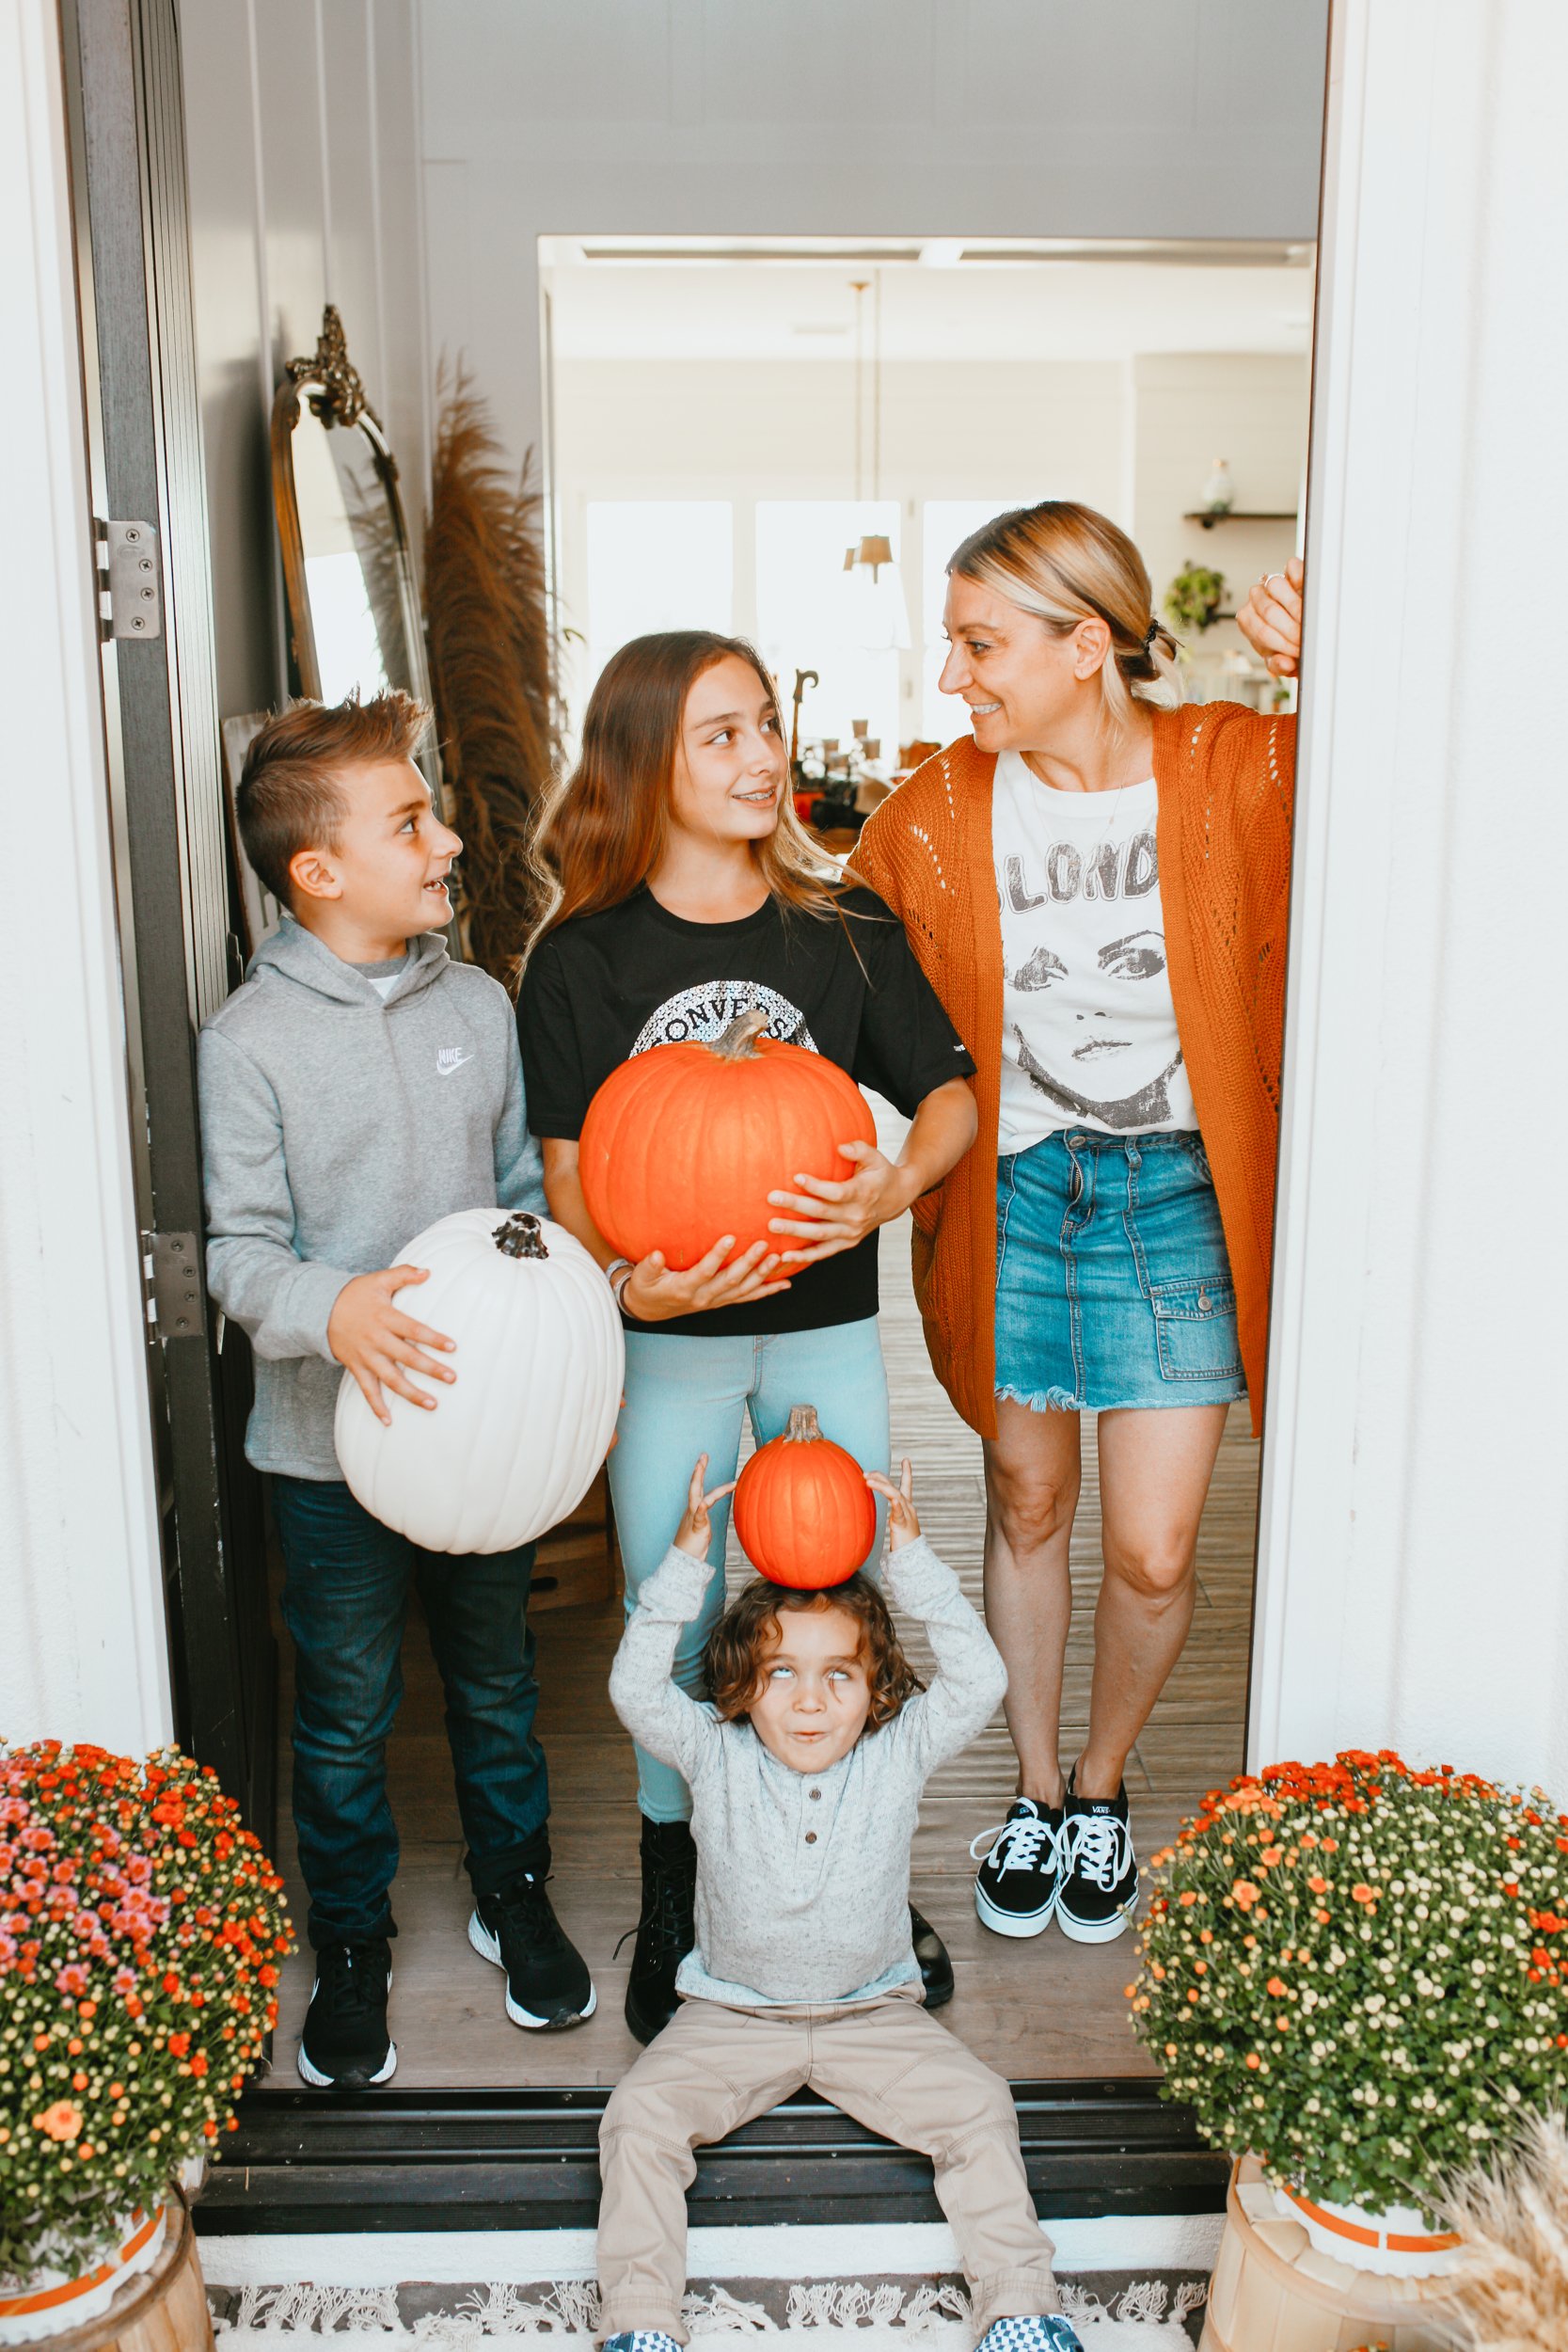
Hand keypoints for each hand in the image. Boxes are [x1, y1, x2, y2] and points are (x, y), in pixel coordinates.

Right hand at [328, 1265, 454, 1425]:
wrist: (321, 1310)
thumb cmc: (355, 1294)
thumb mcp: (378, 1280)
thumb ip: (403, 1275)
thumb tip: (428, 1272)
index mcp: (384, 1317)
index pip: (413, 1329)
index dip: (432, 1338)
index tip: (452, 1347)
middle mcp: (376, 1340)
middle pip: (406, 1357)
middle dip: (429, 1369)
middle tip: (451, 1378)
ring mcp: (366, 1356)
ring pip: (390, 1379)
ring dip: (411, 1393)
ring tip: (431, 1404)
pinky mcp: (356, 1368)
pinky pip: (367, 1391)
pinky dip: (376, 1407)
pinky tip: (389, 1422)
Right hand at [621, 1235, 790, 1322]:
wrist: (651, 1311)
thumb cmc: (646, 1288)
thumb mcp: (641, 1277)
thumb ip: (649, 1267)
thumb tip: (657, 1256)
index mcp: (684, 1288)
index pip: (704, 1271)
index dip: (717, 1256)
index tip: (729, 1237)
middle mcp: (704, 1298)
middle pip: (731, 1280)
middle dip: (748, 1262)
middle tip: (763, 1244)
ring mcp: (716, 1301)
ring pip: (744, 1290)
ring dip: (762, 1275)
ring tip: (778, 1258)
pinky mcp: (723, 1302)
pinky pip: (749, 1298)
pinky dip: (768, 1291)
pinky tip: (785, 1284)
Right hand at [674, 1453, 736, 1558]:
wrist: (683, 1562)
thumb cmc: (692, 1547)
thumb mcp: (702, 1528)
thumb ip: (704, 1518)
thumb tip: (708, 1510)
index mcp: (694, 1509)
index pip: (697, 1488)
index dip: (700, 1473)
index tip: (703, 1459)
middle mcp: (692, 1511)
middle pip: (695, 1487)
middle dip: (699, 1470)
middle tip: (703, 1455)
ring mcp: (694, 1518)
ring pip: (698, 1497)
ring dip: (705, 1486)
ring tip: (713, 1474)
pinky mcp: (697, 1527)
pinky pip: (699, 1515)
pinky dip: (702, 1507)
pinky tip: (703, 1502)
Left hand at [765, 1140, 916, 1264]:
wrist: (897, 1199)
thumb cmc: (880, 1173)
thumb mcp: (875, 1157)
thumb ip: (858, 1149)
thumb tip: (840, 1147)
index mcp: (863, 1193)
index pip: (837, 1192)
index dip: (816, 1187)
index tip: (796, 1177)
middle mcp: (857, 1215)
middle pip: (822, 1212)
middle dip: (796, 1205)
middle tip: (772, 1198)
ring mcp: (852, 1232)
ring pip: (820, 1233)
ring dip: (795, 1232)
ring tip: (772, 1226)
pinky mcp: (848, 1242)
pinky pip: (824, 1252)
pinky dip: (805, 1256)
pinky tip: (785, 1256)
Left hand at [865, 1458, 919, 1548]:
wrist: (914, 1560)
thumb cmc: (903, 1546)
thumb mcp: (896, 1528)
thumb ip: (891, 1519)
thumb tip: (873, 1515)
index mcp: (906, 1508)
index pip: (907, 1486)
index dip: (907, 1473)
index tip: (906, 1459)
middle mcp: (908, 1508)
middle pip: (895, 1487)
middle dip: (881, 1477)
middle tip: (866, 1473)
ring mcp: (907, 1515)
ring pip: (895, 1494)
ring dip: (881, 1485)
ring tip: (867, 1480)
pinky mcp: (903, 1524)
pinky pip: (899, 1510)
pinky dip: (895, 1502)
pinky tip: (890, 1497)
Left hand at [1236, 555, 1303, 676]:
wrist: (1308, 631)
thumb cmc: (1292, 647)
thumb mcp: (1283, 663)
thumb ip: (1278, 666)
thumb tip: (1282, 663)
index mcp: (1248, 619)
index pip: (1260, 630)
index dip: (1281, 643)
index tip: (1298, 652)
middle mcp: (1256, 599)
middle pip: (1269, 611)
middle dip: (1291, 629)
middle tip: (1305, 639)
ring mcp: (1272, 583)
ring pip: (1275, 586)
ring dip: (1295, 608)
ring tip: (1307, 623)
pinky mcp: (1291, 570)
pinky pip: (1292, 568)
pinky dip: (1300, 580)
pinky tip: (1309, 597)